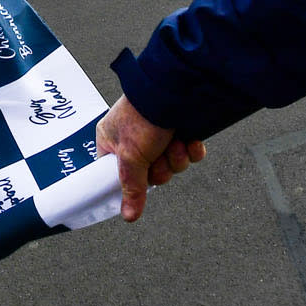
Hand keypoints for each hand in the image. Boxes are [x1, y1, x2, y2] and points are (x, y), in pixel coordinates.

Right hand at [95, 96, 205, 222]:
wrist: (172, 89)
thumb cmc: (141, 116)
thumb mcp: (131, 157)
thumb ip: (131, 188)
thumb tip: (128, 216)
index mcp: (113, 142)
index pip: (119, 174)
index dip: (133, 179)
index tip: (140, 177)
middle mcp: (135, 140)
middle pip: (150, 174)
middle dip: (159, 168)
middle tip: (157, 155)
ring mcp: (159, 135)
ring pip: (171, 165)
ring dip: (175, 158)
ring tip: (173, 142)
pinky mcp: (181, 131)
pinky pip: (189, 154)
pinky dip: (191, 150)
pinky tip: (189, 139)